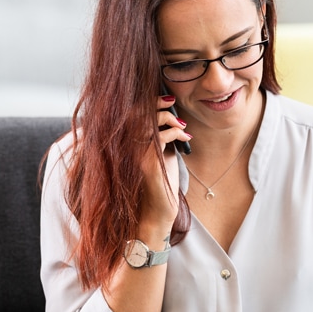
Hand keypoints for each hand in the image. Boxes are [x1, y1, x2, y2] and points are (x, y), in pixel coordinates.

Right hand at [137, 95, 191, 236]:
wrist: (157, 212)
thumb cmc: (160, 183)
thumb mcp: (160, 154)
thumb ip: (159, 135)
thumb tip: (170, 116)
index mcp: (127, 145)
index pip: (133, 114)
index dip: (149, 102)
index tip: (167, 100)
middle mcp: (127, 148)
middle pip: (139, 113)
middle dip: (157, 104)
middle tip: (173, 103)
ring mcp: (135, 154)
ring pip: (150, 122)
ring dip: (169, 118)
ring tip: (182, 126)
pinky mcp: (147, 161)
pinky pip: (161, 136)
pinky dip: (176, 133)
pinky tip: (185, 138)